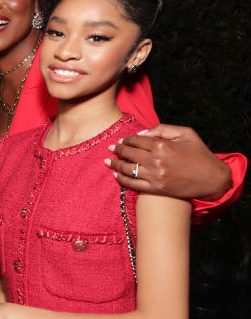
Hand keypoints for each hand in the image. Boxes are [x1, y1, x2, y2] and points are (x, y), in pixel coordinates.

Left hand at [106, 124, 230, 200]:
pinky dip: (122, 179)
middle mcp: (156, 161)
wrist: (212, 178)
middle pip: (128, 154)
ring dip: (115, 164)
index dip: (126, 140)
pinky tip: (116, 175)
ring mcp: (155, 176)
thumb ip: (162, 130)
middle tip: (110, 149)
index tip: (120, 140)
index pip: (136, 141)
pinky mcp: (156, 189)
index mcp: (162, 146)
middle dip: (117, 150)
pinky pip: (133, 184)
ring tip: (107, 162)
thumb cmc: (199, 153)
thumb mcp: (186, 133)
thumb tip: (141, 133)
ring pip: (127, 169)